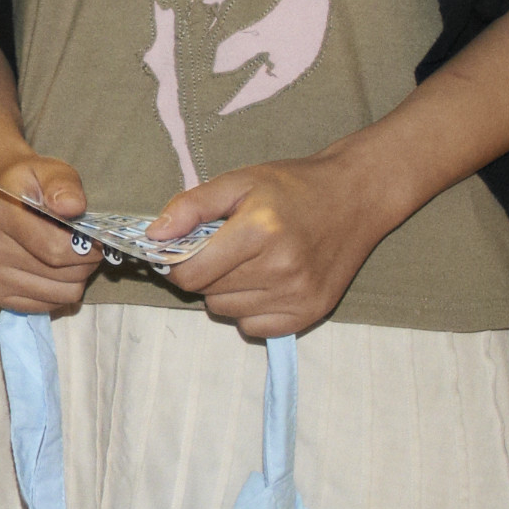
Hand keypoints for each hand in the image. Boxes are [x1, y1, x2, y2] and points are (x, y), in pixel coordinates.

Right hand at [0, 137, 96, 314]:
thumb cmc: (28, 184)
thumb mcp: (50, 171)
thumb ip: (64, 185)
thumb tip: (72, 206)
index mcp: (0, 214)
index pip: (57, 249)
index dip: (88, 247)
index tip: (94, 238)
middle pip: (62, 274)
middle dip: (85, 262)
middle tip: (82, 246)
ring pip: (61, 295)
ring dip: (73, 278)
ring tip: (65, 257)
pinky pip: (47, 307)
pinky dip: (58, 292)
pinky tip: (49, 271)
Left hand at [150, 154, 395, 338]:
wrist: (355, 197)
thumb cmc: (292, 187)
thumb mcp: (238, 181)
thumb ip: (191, 207)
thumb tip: (154, 236)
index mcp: (260, 231)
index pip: (190, 274)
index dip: (179, 262)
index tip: (188, 248)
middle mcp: (282, 269)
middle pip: (207, 293)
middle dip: (206, 272)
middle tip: (228, 248)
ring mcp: (299, 295)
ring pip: (227, 311)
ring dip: (227, 291)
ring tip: (251, 262)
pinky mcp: (311, 313)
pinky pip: (254, 327)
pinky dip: (250, 309)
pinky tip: (267, 282)